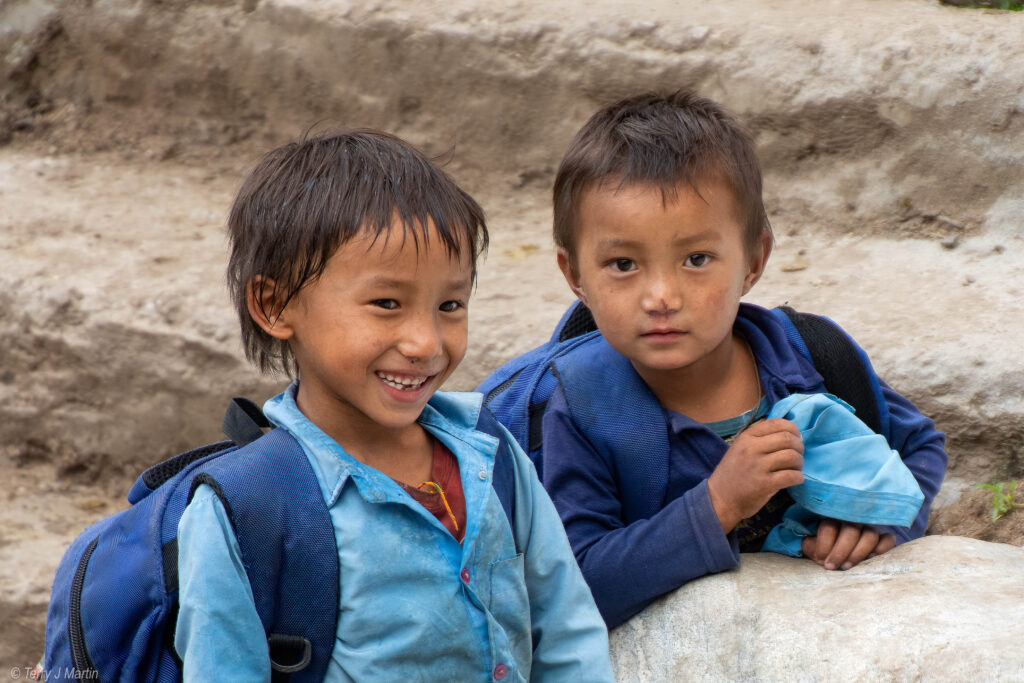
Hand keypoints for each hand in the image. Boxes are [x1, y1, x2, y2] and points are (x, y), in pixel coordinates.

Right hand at [707, 418, 803, 532]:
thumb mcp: (740, 449)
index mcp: (746, 437)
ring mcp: (758, 466)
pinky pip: (791, 476)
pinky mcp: (765, 484)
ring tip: (795, 468)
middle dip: (799, 446)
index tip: (796, 437)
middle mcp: (751, 448)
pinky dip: (799, 477)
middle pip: (787, 439)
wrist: (720, 499)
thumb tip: (790, 435)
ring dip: (799, 462)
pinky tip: (796, 479)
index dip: (792, 429)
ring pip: (792, 456)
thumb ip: (759, 440)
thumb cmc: (733, 474)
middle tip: (798, 455)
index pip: (776, 423)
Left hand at [801, 519, 894, 569]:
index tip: (820, 559)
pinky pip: (887, 540)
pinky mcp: (883, 538)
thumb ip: (810, 546)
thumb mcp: (813, 548)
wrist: (837, 558)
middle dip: (840, 551)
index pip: (829, 525)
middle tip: (832, 567)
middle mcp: (852, 521)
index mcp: (832, 518)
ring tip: (847, 567)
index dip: (824, 544)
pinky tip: (870, 559)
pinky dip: (881, 549)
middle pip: (850, 531)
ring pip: (869, 535)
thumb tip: (815, 550)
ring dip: (858, 553)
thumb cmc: (824, 551)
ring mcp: (869, 528)